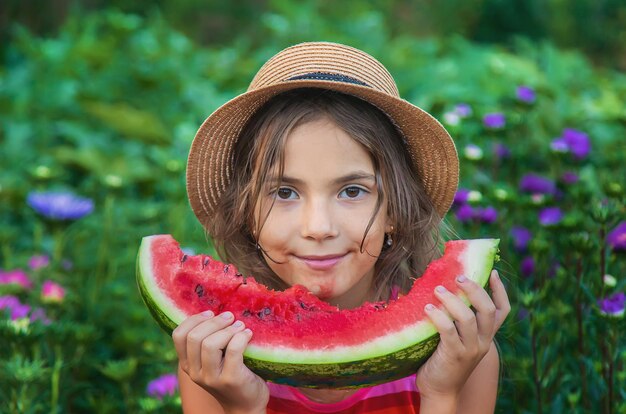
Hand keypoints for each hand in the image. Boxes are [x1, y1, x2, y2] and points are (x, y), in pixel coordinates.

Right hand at [172, 311, 268, 412]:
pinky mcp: (231, 380)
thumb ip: (207, 342)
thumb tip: (215, 312)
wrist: (245, 406)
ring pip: (210, 344)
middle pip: (195, 337)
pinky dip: (241, 337)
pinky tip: (248, 335)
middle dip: (214, 322)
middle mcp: (195, 373)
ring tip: (240, 326)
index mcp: (187, 365)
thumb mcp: (212, 361)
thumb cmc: (231, 376)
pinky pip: (233, 350)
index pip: (178, 335)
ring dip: (228, 330)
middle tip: (230, 317)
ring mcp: (212, 378)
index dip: (193, 319)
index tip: (210, 313)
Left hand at [416, 270, 509, 398]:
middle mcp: (483, 342)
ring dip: (452, 300)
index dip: (500, 290)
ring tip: (437, 290)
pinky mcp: (454, 355)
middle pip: (488, 310)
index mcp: (486, 335)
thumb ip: (458, 319)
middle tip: (458, 278)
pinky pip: (448, 331)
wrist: (439, 390)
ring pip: (468, 318)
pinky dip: (438, 316)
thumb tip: (445, 287)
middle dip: (475, 290)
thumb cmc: (444, 358)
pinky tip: (427, 308)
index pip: (503, 311)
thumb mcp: (458, 338)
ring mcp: (470, 349)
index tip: (492, 271)